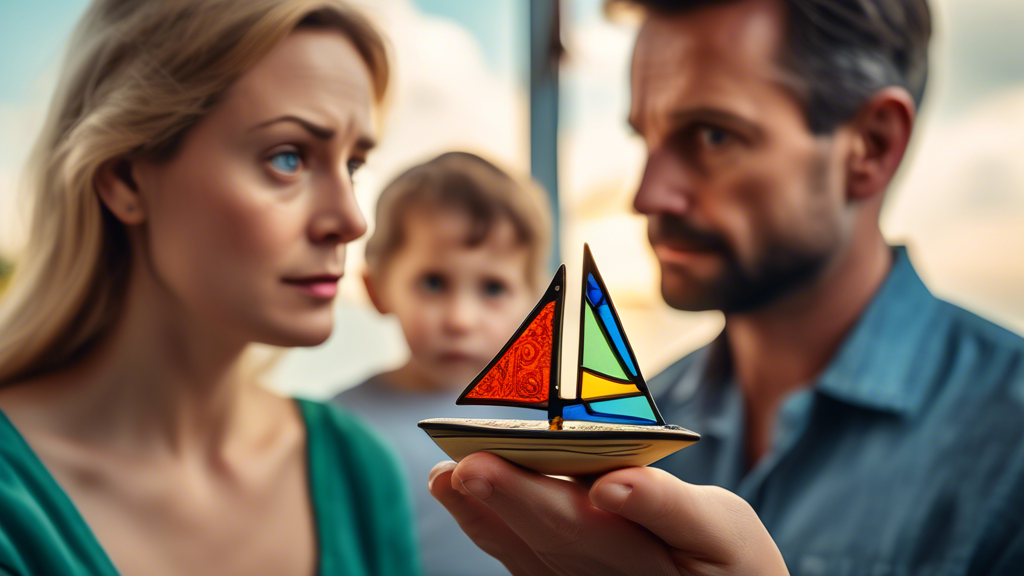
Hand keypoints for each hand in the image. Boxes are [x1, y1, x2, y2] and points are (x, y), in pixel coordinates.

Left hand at [429, 452, 787, 575]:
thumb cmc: (723, 558)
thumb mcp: (719, 528)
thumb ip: (668, 506)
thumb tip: (612, 481)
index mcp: (674, 557)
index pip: (655, 524)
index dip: (640, 503)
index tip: (610, 485)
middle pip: (572, 540)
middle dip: (521, 501)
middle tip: (471, 466)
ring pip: (534, 554)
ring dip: (487, 514)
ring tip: (447, 476)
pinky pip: (521, 561)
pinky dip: (486, 526)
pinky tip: (455, 491)